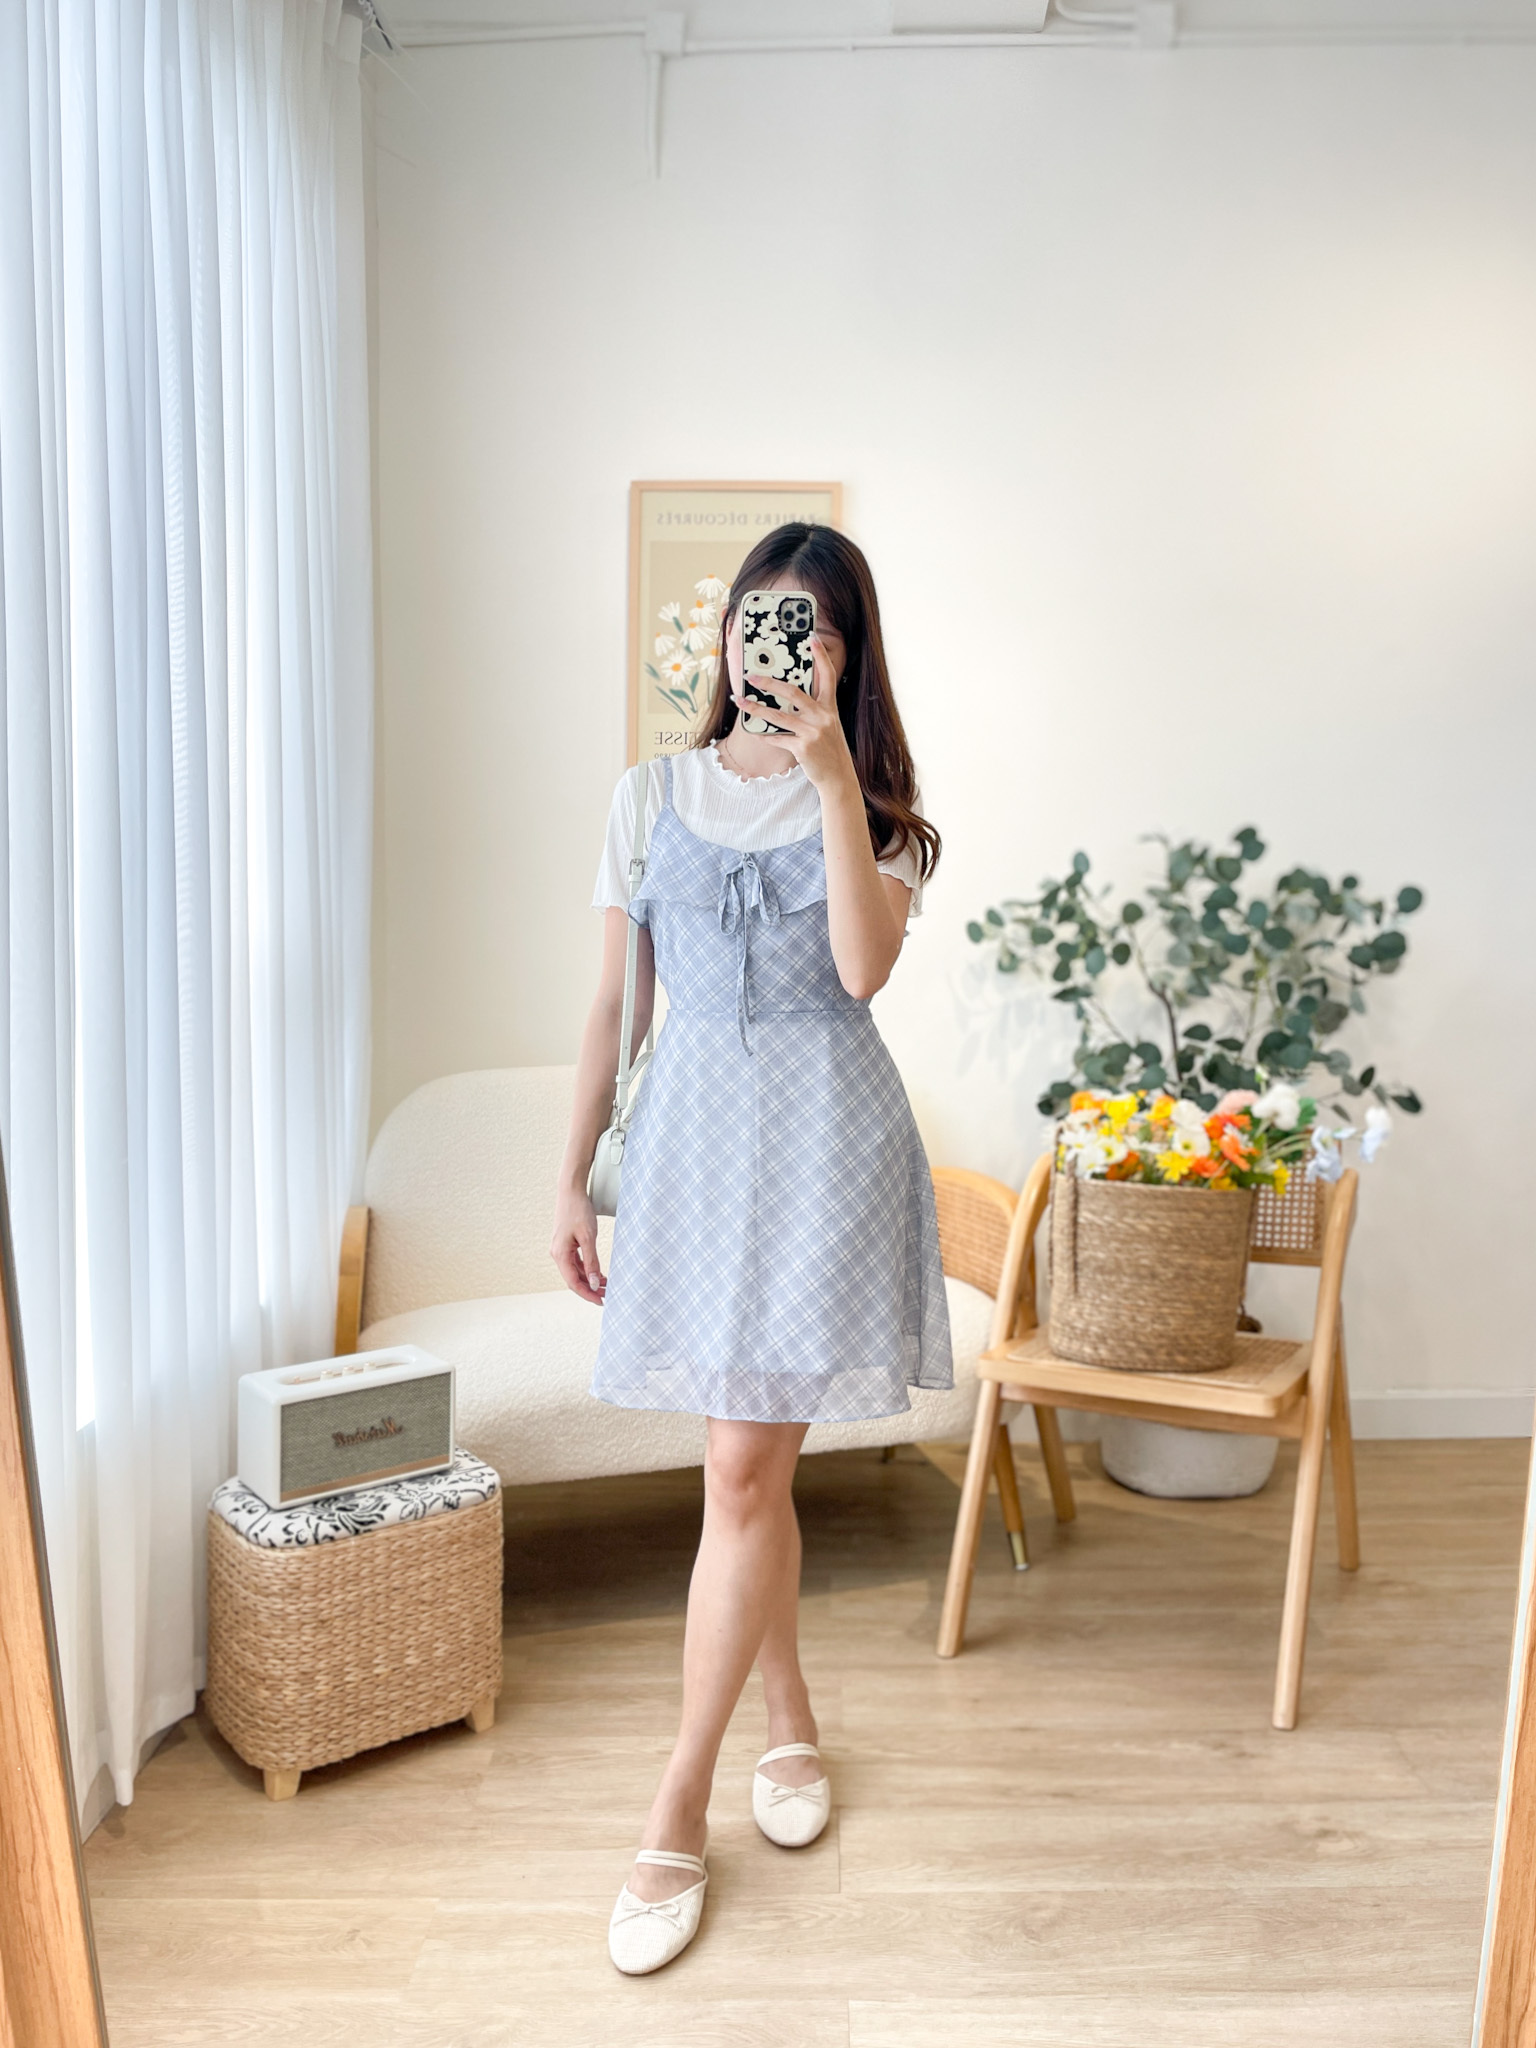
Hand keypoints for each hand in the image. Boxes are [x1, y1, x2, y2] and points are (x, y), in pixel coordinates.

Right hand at [551, 1186, 605, 1303]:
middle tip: (607, 1296)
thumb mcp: (588, 1237)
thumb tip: (593, 1282)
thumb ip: (591, 1261)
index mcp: (560, 1254)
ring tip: (607, 1286)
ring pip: (576, 1271)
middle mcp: (558, 1254)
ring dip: (590, 1280)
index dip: (587, 1294)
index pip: (573, 1282)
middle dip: (590, 1289)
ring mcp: (561, 1249)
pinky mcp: (566, 1244)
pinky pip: (576, 1262)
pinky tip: (599, 1274)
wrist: (570, 1191)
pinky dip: (588, 1269)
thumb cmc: (578, 1211)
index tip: (601, 1301)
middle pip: (573, 1279)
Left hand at [731, 636, 854, 791]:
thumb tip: (787, 695)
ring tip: (740, 701)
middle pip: (793, 693)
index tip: (812, 638)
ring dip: (756, 708)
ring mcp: (813, 732)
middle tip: (751, 676)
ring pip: (778, 716)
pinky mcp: (803, 748)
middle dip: (769, 683)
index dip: (820, 656)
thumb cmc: (829, 748)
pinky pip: (777, 738)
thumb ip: (813, 709)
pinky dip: (764, 735)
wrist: (838, 777)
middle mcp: (822, 717)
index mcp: (829, 707)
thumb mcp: (828, 724)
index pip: (827, 676)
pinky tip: (755, 732)